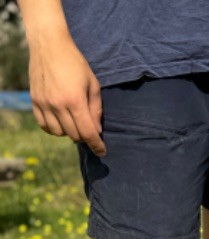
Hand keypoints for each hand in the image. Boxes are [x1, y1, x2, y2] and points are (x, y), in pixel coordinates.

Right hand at [27, 29, 105, 155]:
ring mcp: (44, 103)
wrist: (49, 46)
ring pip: (58, 133)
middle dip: (85, 137)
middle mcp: (57, 105)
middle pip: (73, 135)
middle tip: (89, 130)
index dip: (96, 145)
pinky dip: (53, 128)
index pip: (87, 133)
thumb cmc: (76, 64)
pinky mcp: (34, 101)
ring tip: (74, 123)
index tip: (102, 151)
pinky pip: (43, 125)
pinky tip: (61, 122)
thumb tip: (96, 131)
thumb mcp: (93, 85)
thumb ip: (96, 110)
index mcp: (75, 101)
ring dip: (69, 132)